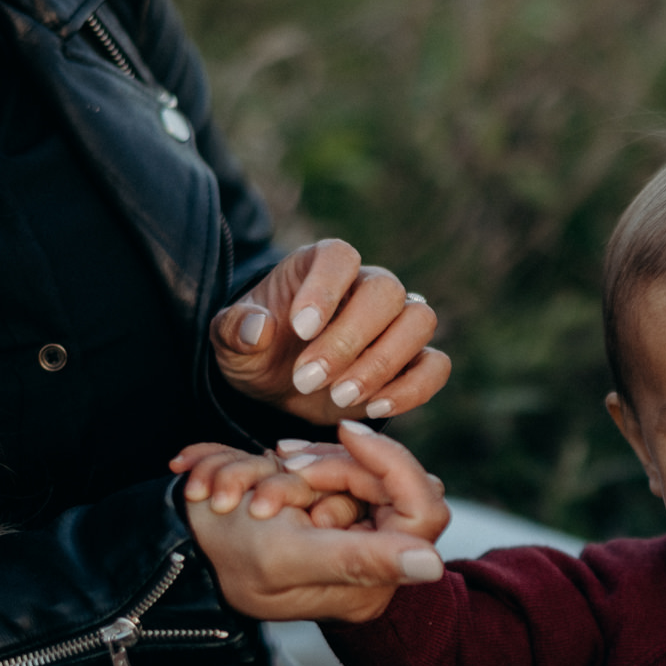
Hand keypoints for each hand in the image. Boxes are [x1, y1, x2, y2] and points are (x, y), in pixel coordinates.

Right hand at [180, 423, 452, 623]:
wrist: (176, 547)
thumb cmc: (227, 558)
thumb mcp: (292, 555)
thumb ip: (363, 558)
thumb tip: (433, 566)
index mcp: (375, 583)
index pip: (423, 510)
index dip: (393, 464)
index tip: (347, 431)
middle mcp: (372, 560)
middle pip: (391, 484)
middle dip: (337, 464)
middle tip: (286, 463)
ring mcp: (352, 533)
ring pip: (360, 471)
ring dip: (308, 463)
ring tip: (260, 477)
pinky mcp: (328, 508)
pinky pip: (332, 468)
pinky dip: (297, 462)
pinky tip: (259, 472)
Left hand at [210, 239, 449, 422]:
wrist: (281, 387)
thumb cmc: (258, 353)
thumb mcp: (229, 343)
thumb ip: (235, 330)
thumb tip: (259, 328)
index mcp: (322, 266)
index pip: (339, 256)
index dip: (325, 288)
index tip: (299, 329)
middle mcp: (367, 286)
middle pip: (386, 291)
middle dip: (348, 341)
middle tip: (307, 380)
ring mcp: (397, 322)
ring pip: (420, 321)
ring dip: (383, 364)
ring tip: (339, 399)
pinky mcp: (414, 361)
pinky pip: (436, 365)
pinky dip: (413, 389)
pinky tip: (374, 408)